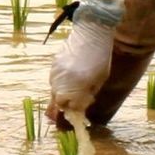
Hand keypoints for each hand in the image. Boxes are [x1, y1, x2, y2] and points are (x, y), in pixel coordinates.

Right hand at [48, 0, 122, 123]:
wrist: (91, 33)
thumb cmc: (101, 57)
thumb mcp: (99, 79)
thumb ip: (88, 93)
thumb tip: (81, 105)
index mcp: (76, 87)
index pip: (67, 109)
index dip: (70, 116)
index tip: (74, 121)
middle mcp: (62, 82)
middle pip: (56, 102)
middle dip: (60, 110)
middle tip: (66, 114)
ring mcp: (55, 73)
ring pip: (54, 91)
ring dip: (60, 96)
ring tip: (69, 97)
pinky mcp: (53, 64)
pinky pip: (54, 80)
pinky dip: (60, 85)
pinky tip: (68, 81)